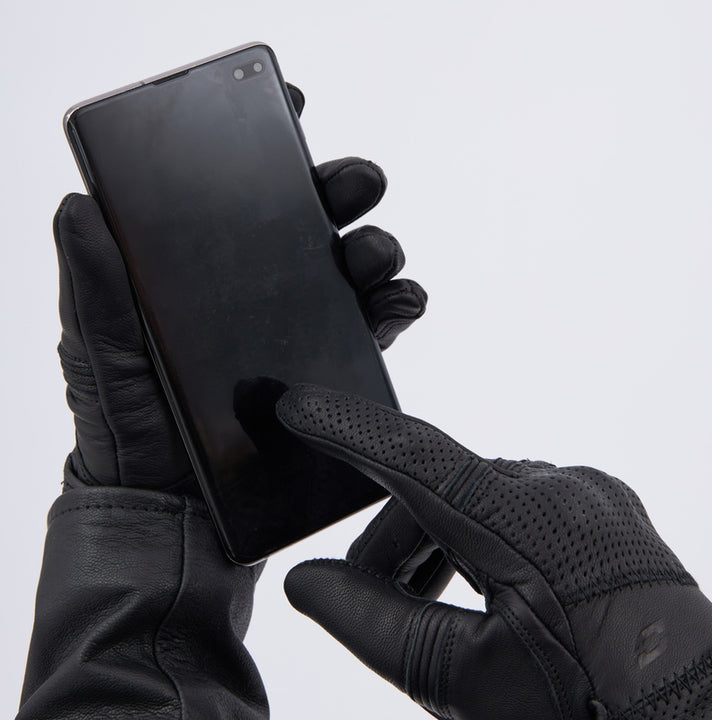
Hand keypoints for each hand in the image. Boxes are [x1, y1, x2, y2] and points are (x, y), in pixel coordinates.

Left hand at [54, 84, 426, 494]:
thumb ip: (97, 289)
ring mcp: (295, 330)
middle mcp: (254, 293)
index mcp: (203, 271)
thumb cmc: (129, 430)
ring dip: (374, 249)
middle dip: (339, 190)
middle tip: (354, 182)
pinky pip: (374, 327)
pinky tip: (400, 301)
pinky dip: (397, 306)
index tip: (288, 108)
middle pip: (309, 223)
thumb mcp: (100, 354)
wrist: (173, 513)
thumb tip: (79, 210)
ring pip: (351, 268)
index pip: (239, 197)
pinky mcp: (328, 371)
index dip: (266, 148)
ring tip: (374, 253)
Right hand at [279, 385, 711, 719]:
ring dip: (432, 536)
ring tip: (416, 600)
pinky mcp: (600, 506)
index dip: (348, 429)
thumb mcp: (464, 683)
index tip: (299, 405)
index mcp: (525, 526)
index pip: (414, 458)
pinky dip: (478, 532)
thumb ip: (373, 623)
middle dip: (389, 537)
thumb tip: (307, 582)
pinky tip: (474, 583)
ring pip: (475, 492)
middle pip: (438, 485)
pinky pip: (517, 499)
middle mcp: (559, 490)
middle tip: (357, 589)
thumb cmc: (587, 713)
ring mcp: (586, 494)